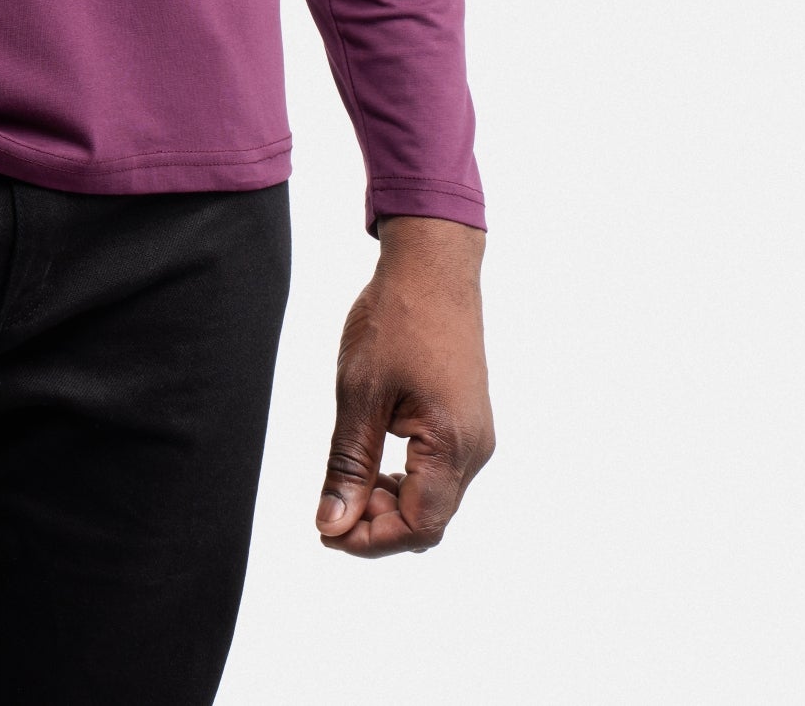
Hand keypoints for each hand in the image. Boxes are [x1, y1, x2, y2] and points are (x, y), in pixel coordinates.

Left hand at [316, 216, 493, 556]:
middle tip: (330, 507)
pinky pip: (440, 471)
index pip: (419, 526)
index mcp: (453, 445)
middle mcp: (476, 448)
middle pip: (430, 518)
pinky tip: (373, 461)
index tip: (327, 530)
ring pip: (435, 497)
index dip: (371, 539)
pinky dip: (406, 478)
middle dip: (378, 524)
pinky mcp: (467, 420)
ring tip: (348, 482)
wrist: (431, 265)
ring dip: (392, 502)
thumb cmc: (397, 320)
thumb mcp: (359, 394)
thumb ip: (348, 464)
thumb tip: (332, 523)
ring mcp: (476, 435)